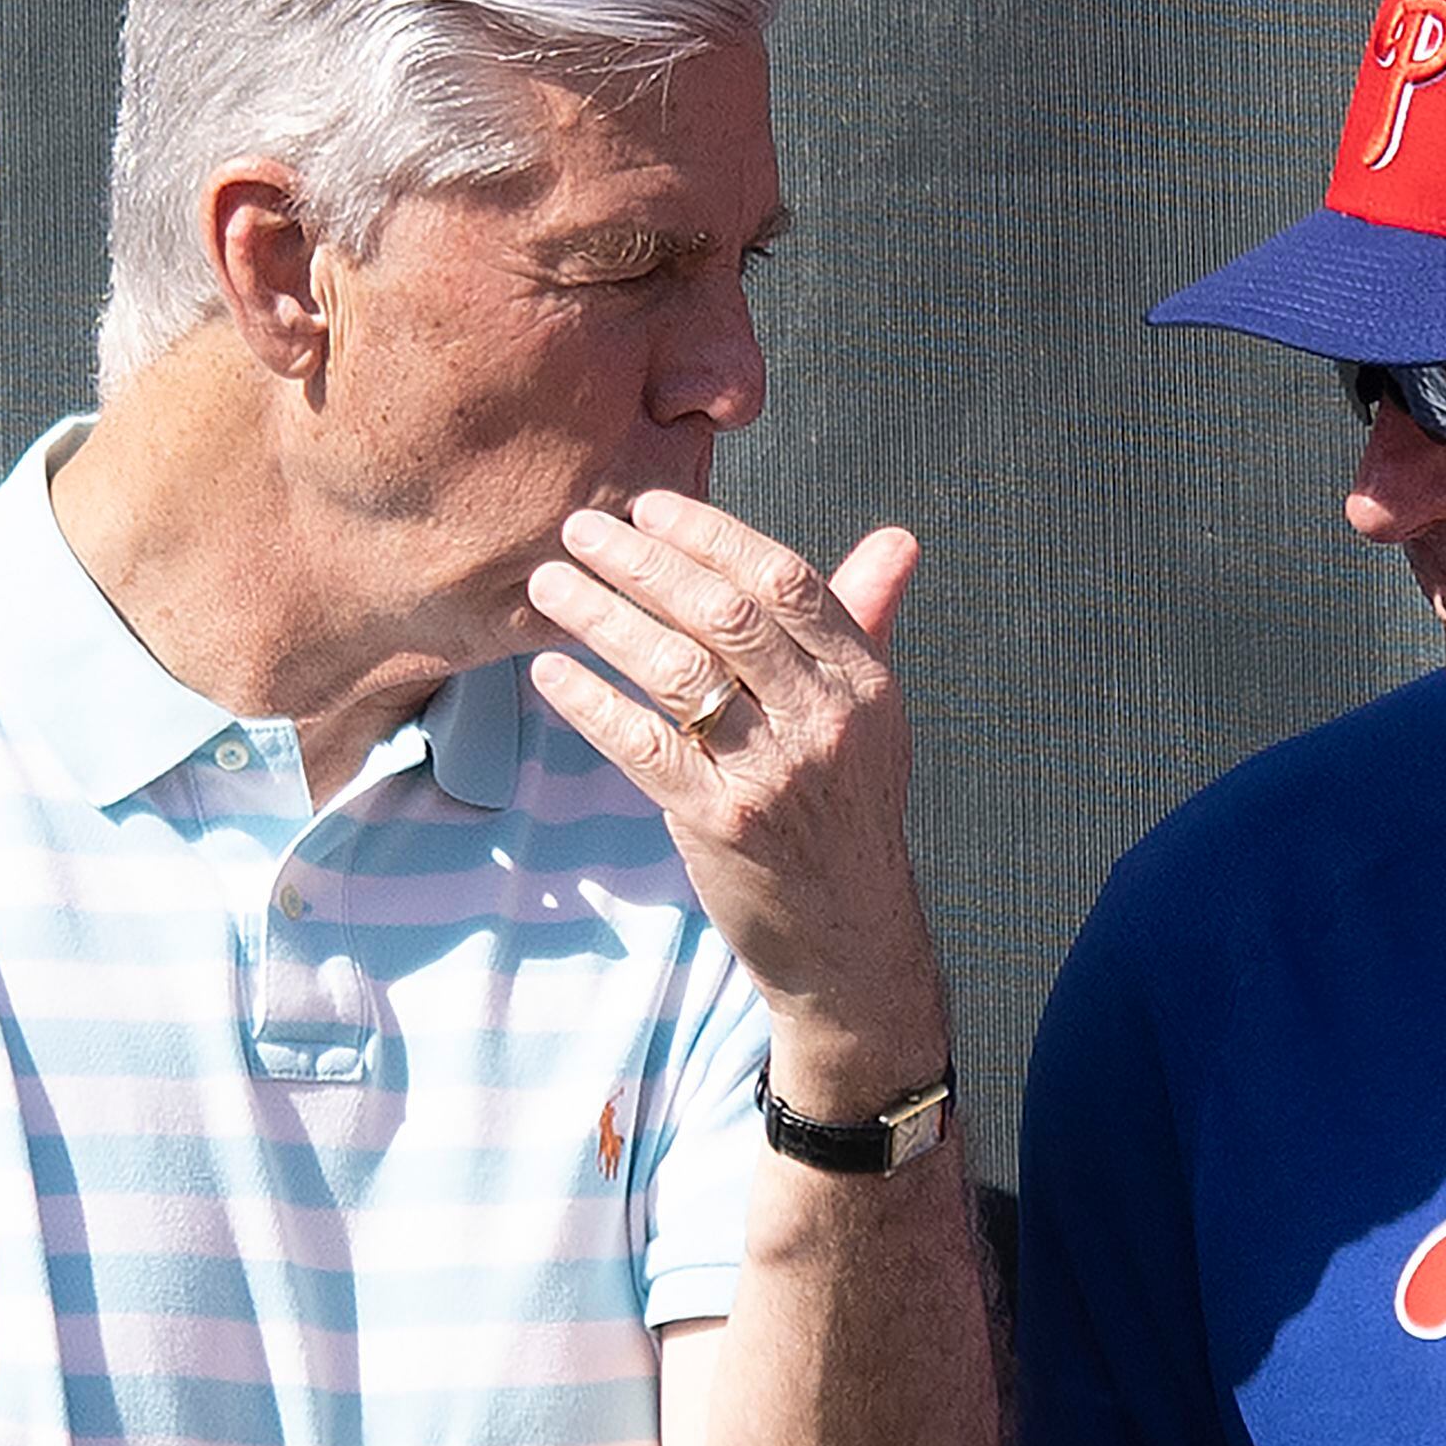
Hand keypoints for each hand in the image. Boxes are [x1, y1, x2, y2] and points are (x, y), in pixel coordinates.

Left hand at [524, 492, 948, 1088]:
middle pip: (724, 613)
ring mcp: (774, 773)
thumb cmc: (844, 813)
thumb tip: (896, 540)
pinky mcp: (721, 823)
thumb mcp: (873, 718)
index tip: (649, 508)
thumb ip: (867, 623)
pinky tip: (551, 672)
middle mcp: (825, 720)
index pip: (785, 580)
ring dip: (602, 618)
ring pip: (676, 669)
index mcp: (863, 681)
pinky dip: (590, 702)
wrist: (847, 938)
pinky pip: (642, 744)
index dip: (712, 534)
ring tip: (548, 587)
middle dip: (643, 561)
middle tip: (580, 528)